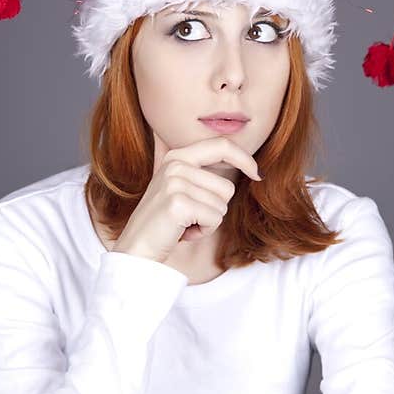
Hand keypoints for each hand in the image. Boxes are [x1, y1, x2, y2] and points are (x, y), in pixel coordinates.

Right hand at [112, 137, 260, 263]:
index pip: (221, 145)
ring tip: (184, 224)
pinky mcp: (178, 203)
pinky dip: (203, 231)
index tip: (257, 174)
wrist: (136, 248)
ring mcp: (175, 182)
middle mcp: (175, 164)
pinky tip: (182, 232)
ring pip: (222, 205)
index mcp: (176, 156)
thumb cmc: (165, 223)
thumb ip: (203, 174)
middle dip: (216, 209)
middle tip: (190, 217)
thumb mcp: (181, 189)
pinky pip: (214, 218)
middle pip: (227, 187)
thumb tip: (247, 163)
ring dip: (208, 222)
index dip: (244, 159)